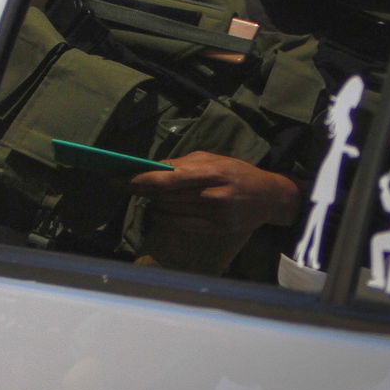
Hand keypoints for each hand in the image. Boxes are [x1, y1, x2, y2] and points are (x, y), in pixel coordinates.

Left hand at [129, 151, 302, 233]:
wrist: (270, 197)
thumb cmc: (236, 172)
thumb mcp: (212, 159)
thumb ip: (183, 164)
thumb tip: (152, 168)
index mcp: (212, 172)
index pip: (168, 178)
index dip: (141, 179)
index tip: (120, 178)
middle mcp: (213, 195)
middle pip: (165, 196)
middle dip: (140, 190)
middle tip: (121, 185)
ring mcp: (215, 215)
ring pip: (170, 210)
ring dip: (152, 203)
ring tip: (143, 195)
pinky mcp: (216, 229)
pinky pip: (180, 225)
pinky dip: (164, 217)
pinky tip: (157, 210)